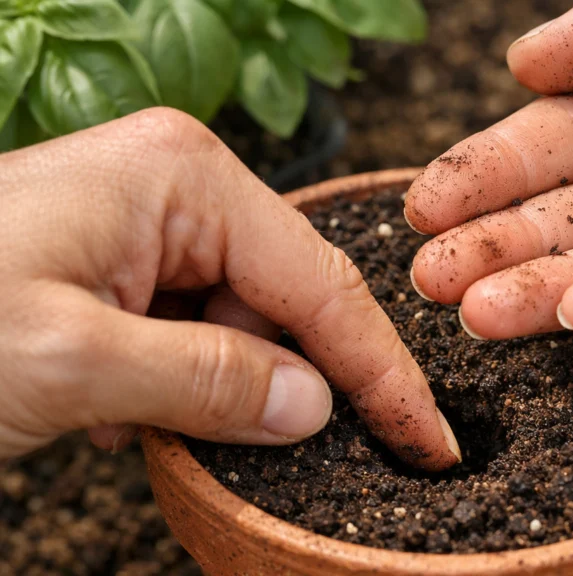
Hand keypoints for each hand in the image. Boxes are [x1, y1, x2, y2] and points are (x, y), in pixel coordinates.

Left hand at [0, 109, 459, 469]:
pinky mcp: (126, 261)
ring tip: (188, 436)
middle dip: (314, 381)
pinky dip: (189, 384)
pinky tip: (139, 417)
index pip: (322, 285)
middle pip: (293, 298)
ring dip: (236, 389)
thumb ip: (208, 382)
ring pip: (248, 320)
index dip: (382, 373)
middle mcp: (181, 185)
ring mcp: (154, 221)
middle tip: (351, 456)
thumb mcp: (71, 365)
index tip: (428, 440)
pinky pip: (198, 326)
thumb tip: (314, 408)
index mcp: (186, 178)